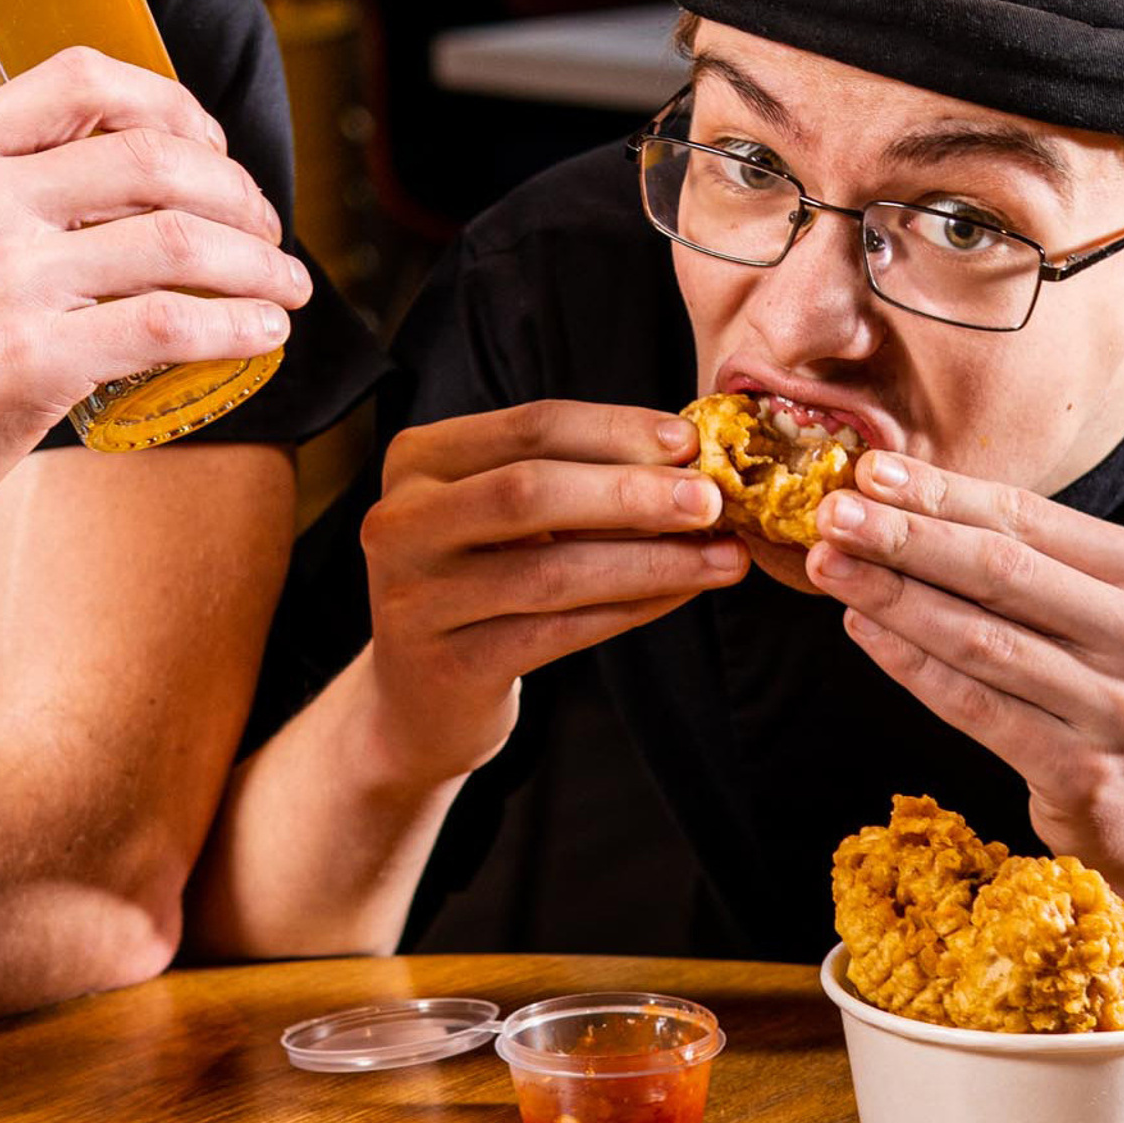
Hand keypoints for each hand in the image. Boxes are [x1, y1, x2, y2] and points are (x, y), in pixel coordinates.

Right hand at [0, 48, 312, 556]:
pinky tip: (262, 334)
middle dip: (236, 190)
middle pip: (154, 155)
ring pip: (178, 238)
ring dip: (257, 260)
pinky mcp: (33, 359)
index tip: (211, 143)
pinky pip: (168, 325)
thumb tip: (114, 188)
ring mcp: (6, 279)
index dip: (170, 100)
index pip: (81, 78)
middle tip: (267, 228)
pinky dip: (236, 324)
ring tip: (286, 284)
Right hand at [360, 401, 746, 780]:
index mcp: (417, 461)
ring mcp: (415, 598)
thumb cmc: (479, 581)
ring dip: (651, 561)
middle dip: (632, 493)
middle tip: (712, 501)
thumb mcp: (500, 515)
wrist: (415, 696)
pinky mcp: (447, 667)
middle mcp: (400, 522)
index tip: (690, 440)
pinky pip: (557, 633)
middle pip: (529, 491)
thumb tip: (686, 457)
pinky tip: (680, 594)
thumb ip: (572, 477)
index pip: (529, 426)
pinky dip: (630, 609)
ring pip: (551, 572)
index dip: (615, 429)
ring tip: (723, 557)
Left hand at [803, 448, 1123, 897]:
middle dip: (905, 537)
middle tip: (832, 513)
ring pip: (980, 638)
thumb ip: (1025, 561)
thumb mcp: (1101, 613)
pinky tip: (864, 631)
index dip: (942, 492)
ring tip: (829, 566)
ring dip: (893, 597)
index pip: (1027, 519)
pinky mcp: (1085, 774)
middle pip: (1001, 571)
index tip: (869, 471)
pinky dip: (911, 666)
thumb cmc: (1115, 692)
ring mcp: (1121, 710)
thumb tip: (899, 501)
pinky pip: (976, 708)